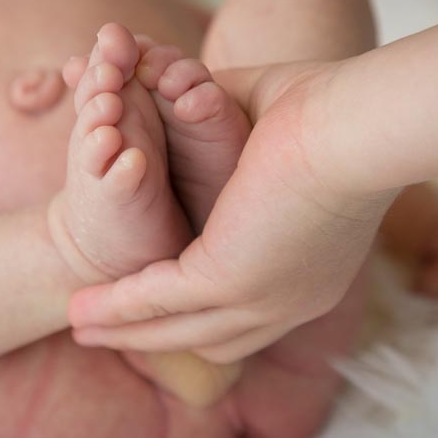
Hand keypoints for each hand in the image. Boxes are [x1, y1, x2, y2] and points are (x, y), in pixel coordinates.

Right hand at [67, 62, 398, 362]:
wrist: (356, 122)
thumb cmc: (335, 111)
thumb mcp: (273, 131)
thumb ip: (230, 130)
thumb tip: (194, 101)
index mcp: (311, 271)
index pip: (250, 311)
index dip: (204, 312)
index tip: (165, 306)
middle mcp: (290, 298)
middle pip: (211, 337)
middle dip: (157, 336)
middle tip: (110, 333)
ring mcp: (260, 295)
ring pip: (178, 327)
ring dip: (127, 330)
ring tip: (80, 324)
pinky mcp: (230, 278)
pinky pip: (158, 300)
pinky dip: (119, 306)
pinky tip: (86, 305)